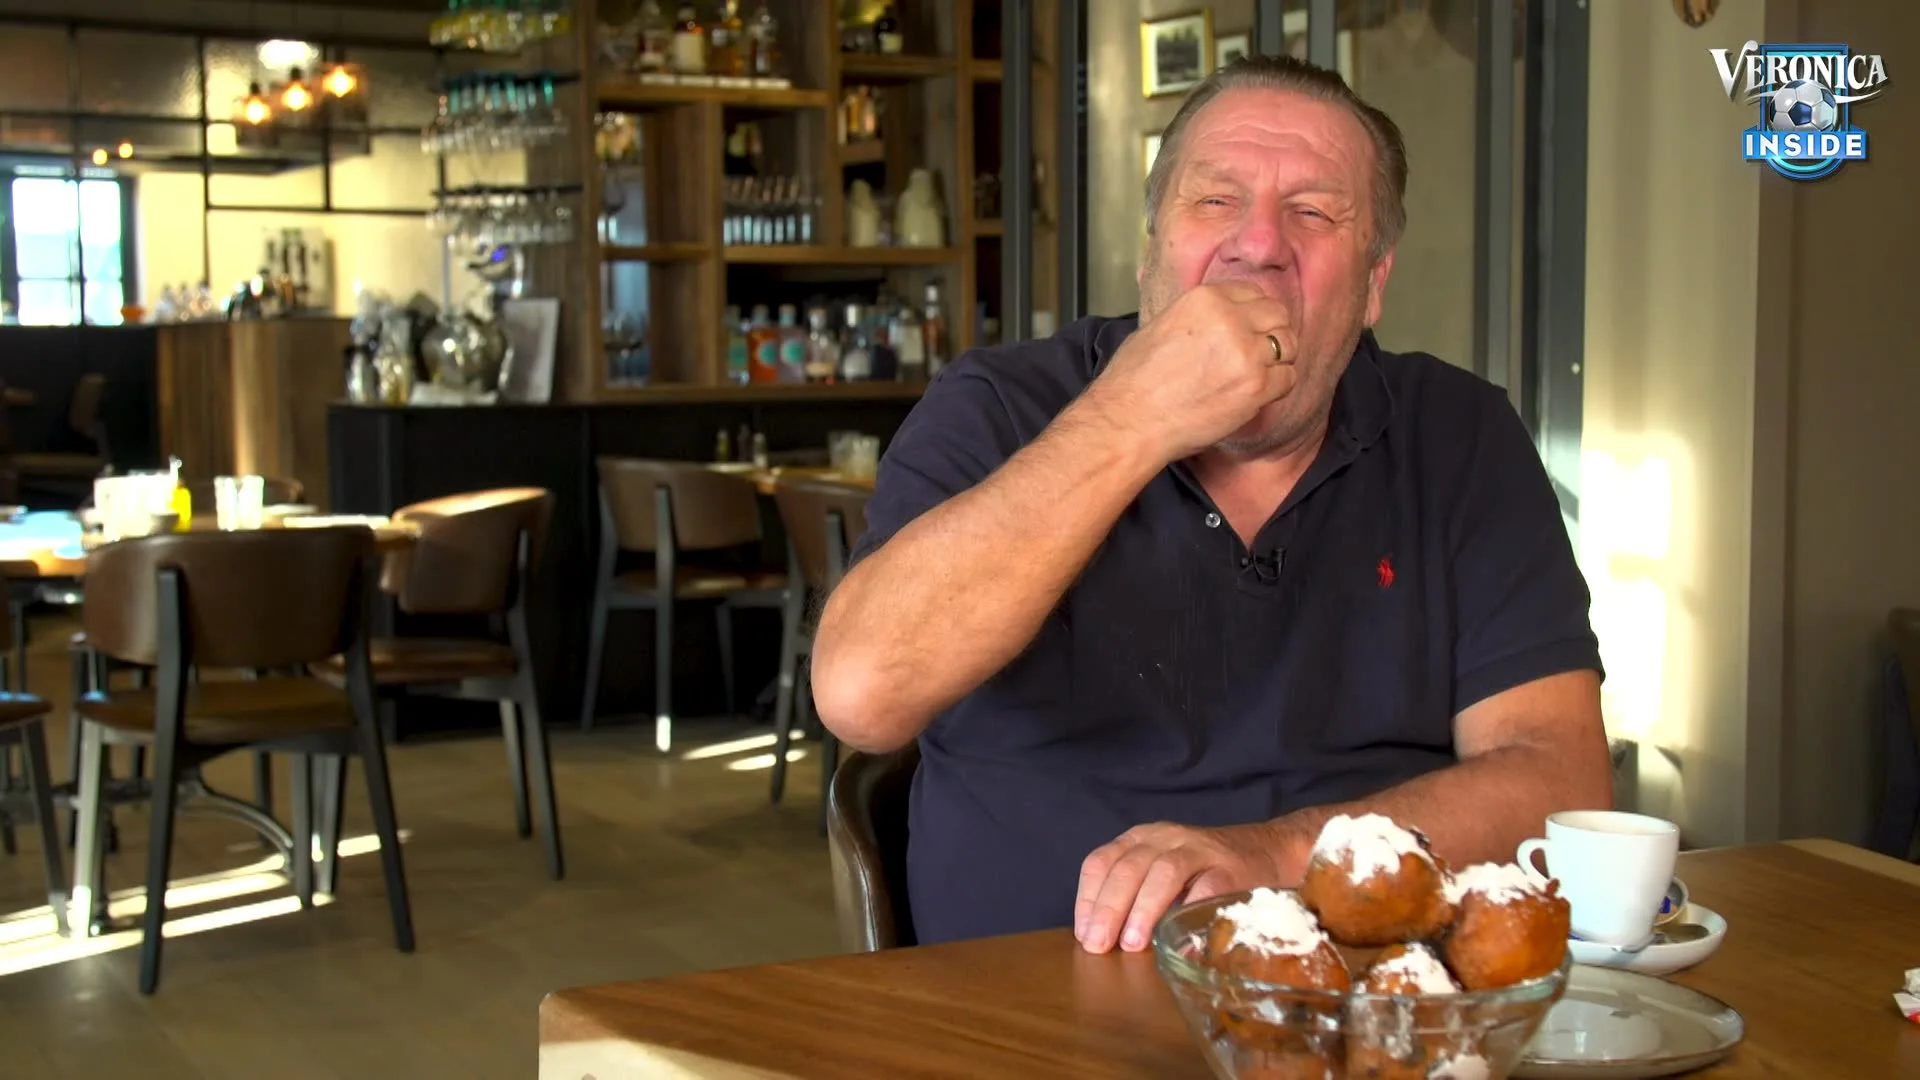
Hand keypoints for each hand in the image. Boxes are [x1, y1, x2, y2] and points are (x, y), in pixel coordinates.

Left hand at [1074, 821, 1287, 953]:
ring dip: (1144, 908)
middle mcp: (1167, 837)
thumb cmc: (1205, 871)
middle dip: (1109, 908)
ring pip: (1164, 872)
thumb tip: (1100, 938)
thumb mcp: (1161, 871)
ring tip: (1132, 943)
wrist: (1270, 851)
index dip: (1088, 898)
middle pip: (1128, 867)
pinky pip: (1208, 887)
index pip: (1102, 861)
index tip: (1084, 933)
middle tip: (1099, 945)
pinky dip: (1191, 911)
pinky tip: (1179, 939)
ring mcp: (1201, 850)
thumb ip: (1133, 894)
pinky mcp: (1231, 868)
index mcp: (1142, 838)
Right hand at [1079, 281, 1299, 462]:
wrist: (1130, 419)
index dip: (1253, 312)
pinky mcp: (1256, 387)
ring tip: (1255, 375)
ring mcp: (1246, 353)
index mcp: (1205, 298)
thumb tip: (1217, 319)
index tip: (1249, 329)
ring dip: (1277, 360)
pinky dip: (1277, 387)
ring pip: (1288, 345)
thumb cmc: (1134, 379)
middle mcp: (1230, 319)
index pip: (1253, 292)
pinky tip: (1254, 394)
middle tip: (1256, 354)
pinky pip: (1288, 378)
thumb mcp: (1161, 324)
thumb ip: (1198, 316)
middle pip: (1277, 315)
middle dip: (1270, 332)